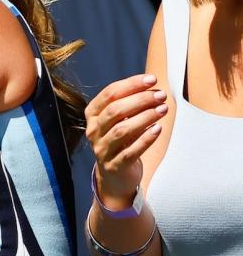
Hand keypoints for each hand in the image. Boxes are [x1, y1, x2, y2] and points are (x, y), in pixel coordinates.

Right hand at [84, 74, 167, 205]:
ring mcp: (102, 149)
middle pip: (115, 111)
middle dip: (140, 100)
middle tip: (161, 95)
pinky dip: (145, 139)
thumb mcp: (120, 121)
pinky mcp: (114, 166)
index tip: (152, 79)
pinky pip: (130, 152)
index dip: (131, 85)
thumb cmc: (121, 141)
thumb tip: (152, 85)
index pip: (109, 94)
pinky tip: (158, 129)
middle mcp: (93, 130)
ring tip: (163, 109)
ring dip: (144, 118)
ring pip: (121, 130)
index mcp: (92, 115)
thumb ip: (130, 103)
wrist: (115, 176)